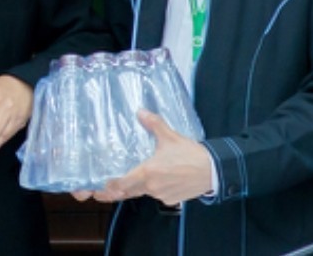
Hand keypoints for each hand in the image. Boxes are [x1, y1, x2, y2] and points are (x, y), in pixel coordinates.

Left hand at [92, 110, 212, 205]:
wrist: (214, 171)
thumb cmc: (191, 154)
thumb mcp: (169, 136)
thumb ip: (153, 124)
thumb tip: (140, 112)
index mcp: (148, 172)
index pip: (122, 184)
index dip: (109, 187)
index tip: (99, 187)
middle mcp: (153, 187)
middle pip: (130, 191)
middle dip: (118, 189)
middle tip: (104, 188)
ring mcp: (163, 195)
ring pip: (144, 192)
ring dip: (139, 187)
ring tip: (136, 176)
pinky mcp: (173, 200)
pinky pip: (158, 195)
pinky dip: (155, 188)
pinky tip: (158, 179)